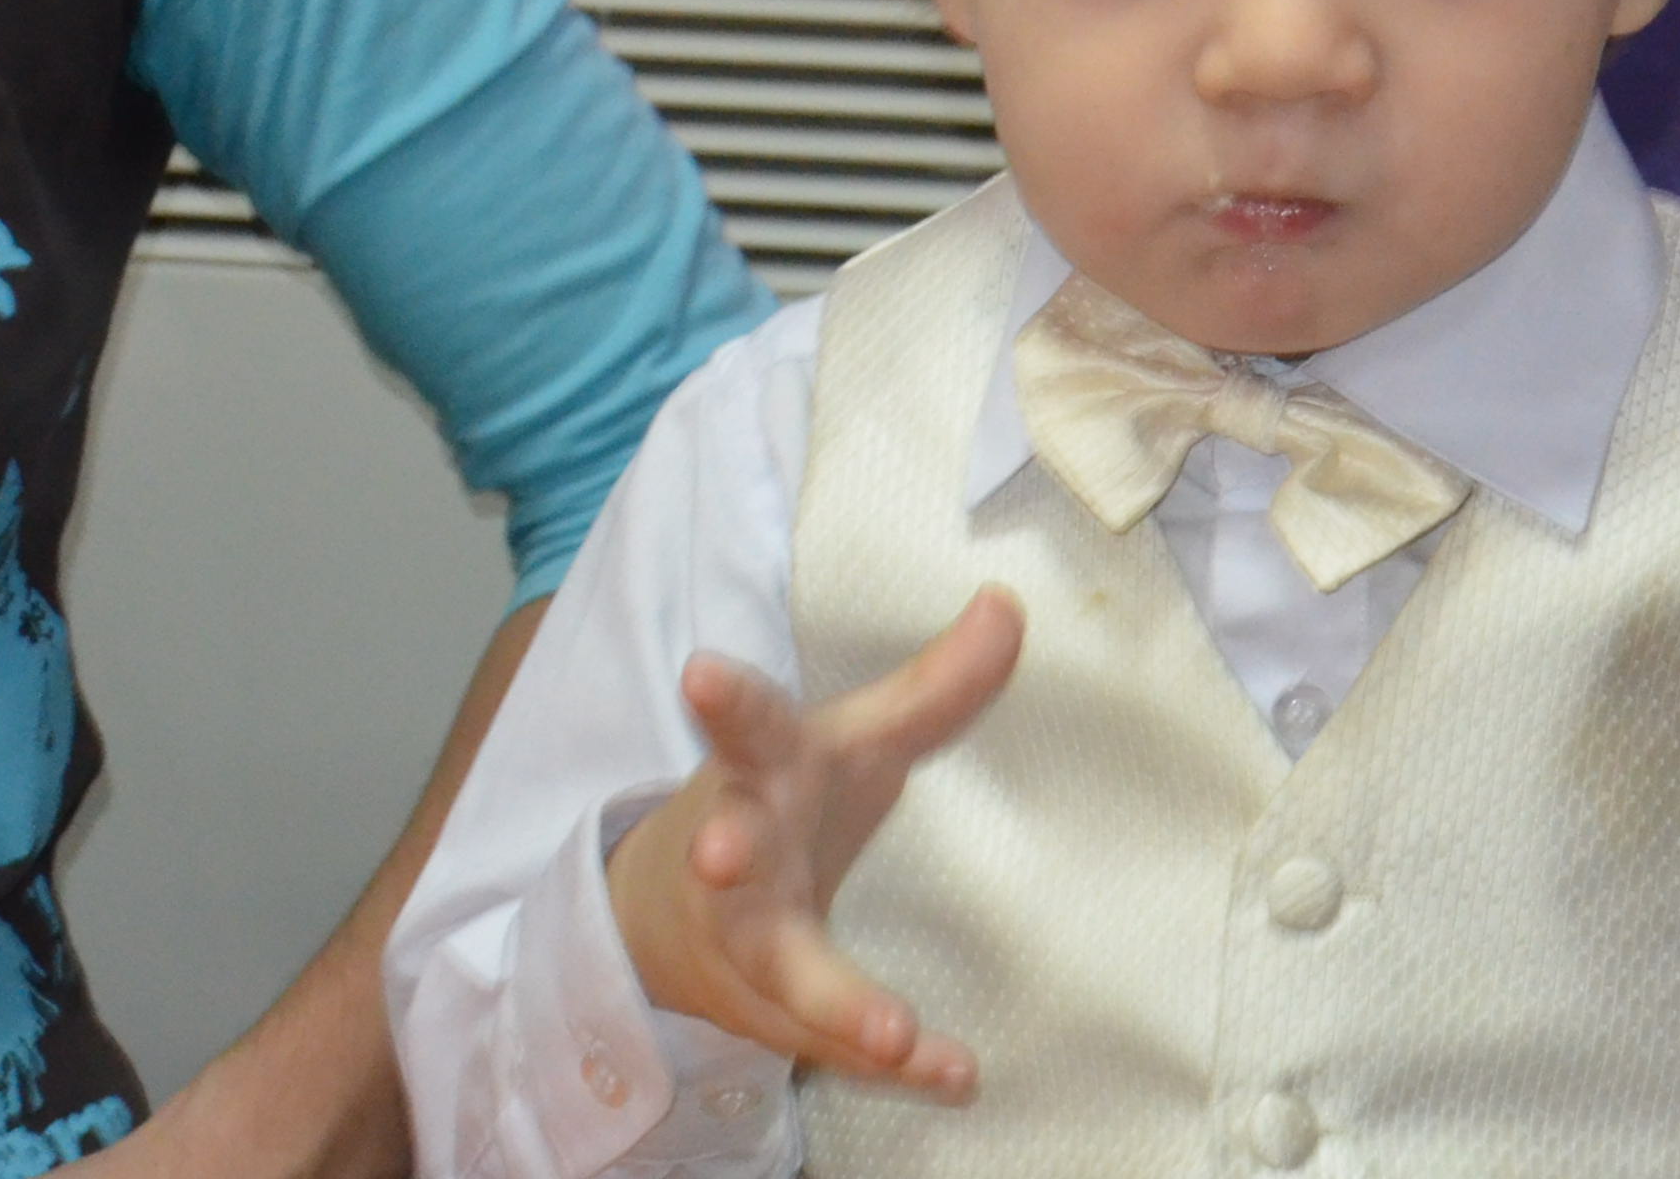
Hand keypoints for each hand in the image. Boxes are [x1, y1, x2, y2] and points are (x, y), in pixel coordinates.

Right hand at [604, 591, 1023, 1095]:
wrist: (669, 913)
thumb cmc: (785, 801)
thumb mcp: (854, 737)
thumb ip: (935, 687)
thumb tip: (1010, 604)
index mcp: (760, 773)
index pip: (743, 726)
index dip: (724, 700)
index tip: (698, 674)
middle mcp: (738, 859)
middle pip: (727, 859)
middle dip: (722, 853)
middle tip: (717, 852)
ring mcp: (745, 944)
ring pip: (782, 975)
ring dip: (836, 1005)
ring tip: (890, 1034)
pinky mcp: (770, 1011)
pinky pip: (833, 1042)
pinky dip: (896, 1063)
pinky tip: (956, 1076)